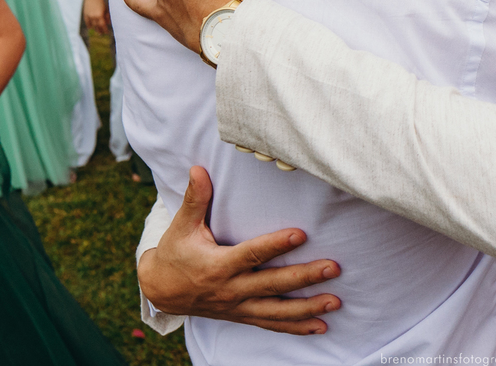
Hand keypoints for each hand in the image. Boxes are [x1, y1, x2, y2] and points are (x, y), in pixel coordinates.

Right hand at [83, 0, 109, 34]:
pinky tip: (91, 28)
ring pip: (92, 25)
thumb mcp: (106, 8)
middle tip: (102, 34)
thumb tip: (109, 23)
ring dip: (95, 29)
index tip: (107, 32)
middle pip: (97, 27)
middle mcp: (93, 17)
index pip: (102, 26)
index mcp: (99, 15)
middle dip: (100, 31)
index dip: (105, 30)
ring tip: (98, 32)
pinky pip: (87, 22)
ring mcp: (88, 16)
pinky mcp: (85, 14)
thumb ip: (107, 16)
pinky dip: (89, 25)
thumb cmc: (101, 1)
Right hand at [138, 166, 340, 332]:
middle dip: (304, 277)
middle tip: (333, 267)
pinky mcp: (242, 315)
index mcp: (218, 266)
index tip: (300, 234)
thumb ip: (194, 199)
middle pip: (272, 284)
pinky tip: (321, 327)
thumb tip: (198, 169)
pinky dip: (297, 328)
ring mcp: (238, 306)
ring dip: (308, 308)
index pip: (251, 254)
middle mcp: (231, 289)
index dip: (275, 245)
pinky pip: (272, 324)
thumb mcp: (180, 227)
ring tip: (335, 300)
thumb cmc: (174, 254)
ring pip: (277, 310)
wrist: (160, 292)